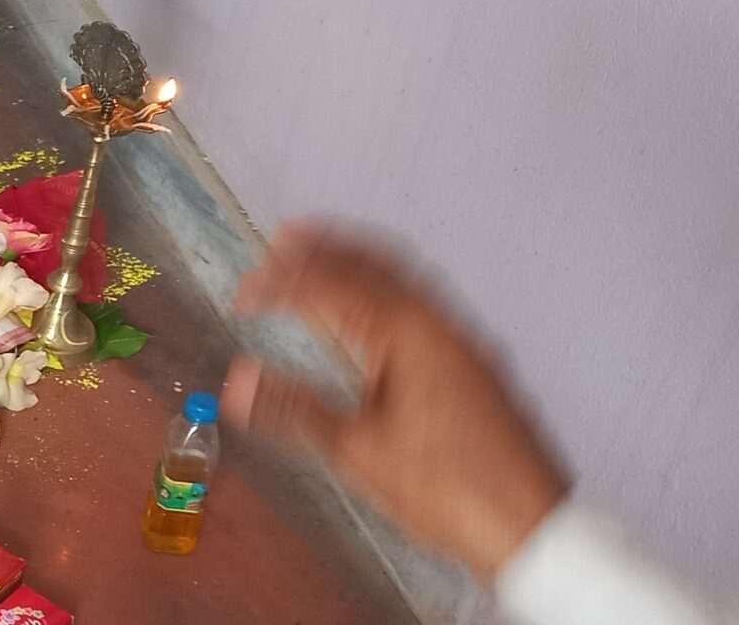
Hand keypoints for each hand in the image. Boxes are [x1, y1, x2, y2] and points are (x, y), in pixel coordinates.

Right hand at [224, 220, 567, 579]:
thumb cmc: (448, 489)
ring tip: (326, 261)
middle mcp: (442, 326)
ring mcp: (466, 344)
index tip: (244, 293)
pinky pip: (425, 304)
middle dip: (328, 250)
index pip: (333, 287)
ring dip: (361, 264)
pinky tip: (378, 315)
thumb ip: (295, 410)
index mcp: (409, 336)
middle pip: (378, 265)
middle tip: (283, 241)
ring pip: (407, 282)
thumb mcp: (359, 452)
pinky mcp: (477, 367)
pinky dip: (388, 290)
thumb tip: (236, 380)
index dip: (283, 283)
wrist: (532, 528)